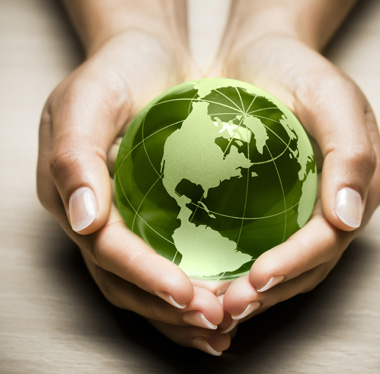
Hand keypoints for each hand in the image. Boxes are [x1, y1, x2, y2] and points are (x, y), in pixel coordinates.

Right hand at [37, 26, 230, 353]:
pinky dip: (189, 290)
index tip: (188, 296)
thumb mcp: (87, 99)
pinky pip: (168, 261)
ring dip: (180, 312)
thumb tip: (85, 221)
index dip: (146, 278)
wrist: (145, 56)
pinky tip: (220, 303)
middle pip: (126, 281)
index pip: (108, 252)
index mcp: (74, 197)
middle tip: (215, 322)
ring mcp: (124, 219)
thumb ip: (75, 157)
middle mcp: (96, 217)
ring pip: (144, 284)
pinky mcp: (152, 214)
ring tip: (222, 327)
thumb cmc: (116, 71)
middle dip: (168, 308)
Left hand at [214, 32, 379, 322]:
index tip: (256, 280)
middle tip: (229, 307)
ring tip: (218, 305)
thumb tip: (349, 217)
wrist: (259, 55)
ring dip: (254, 291)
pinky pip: (260, 245)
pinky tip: (211, 277)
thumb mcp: (330, 95)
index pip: (330, 240)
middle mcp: (334, 204)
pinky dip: (238, 267)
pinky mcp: (274, 206)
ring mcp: (304, 208)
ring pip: (285, 265)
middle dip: (271, 291)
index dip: (296, 264)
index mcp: (359, 184)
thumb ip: (350, 153)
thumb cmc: (295, 68)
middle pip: (308, 264)